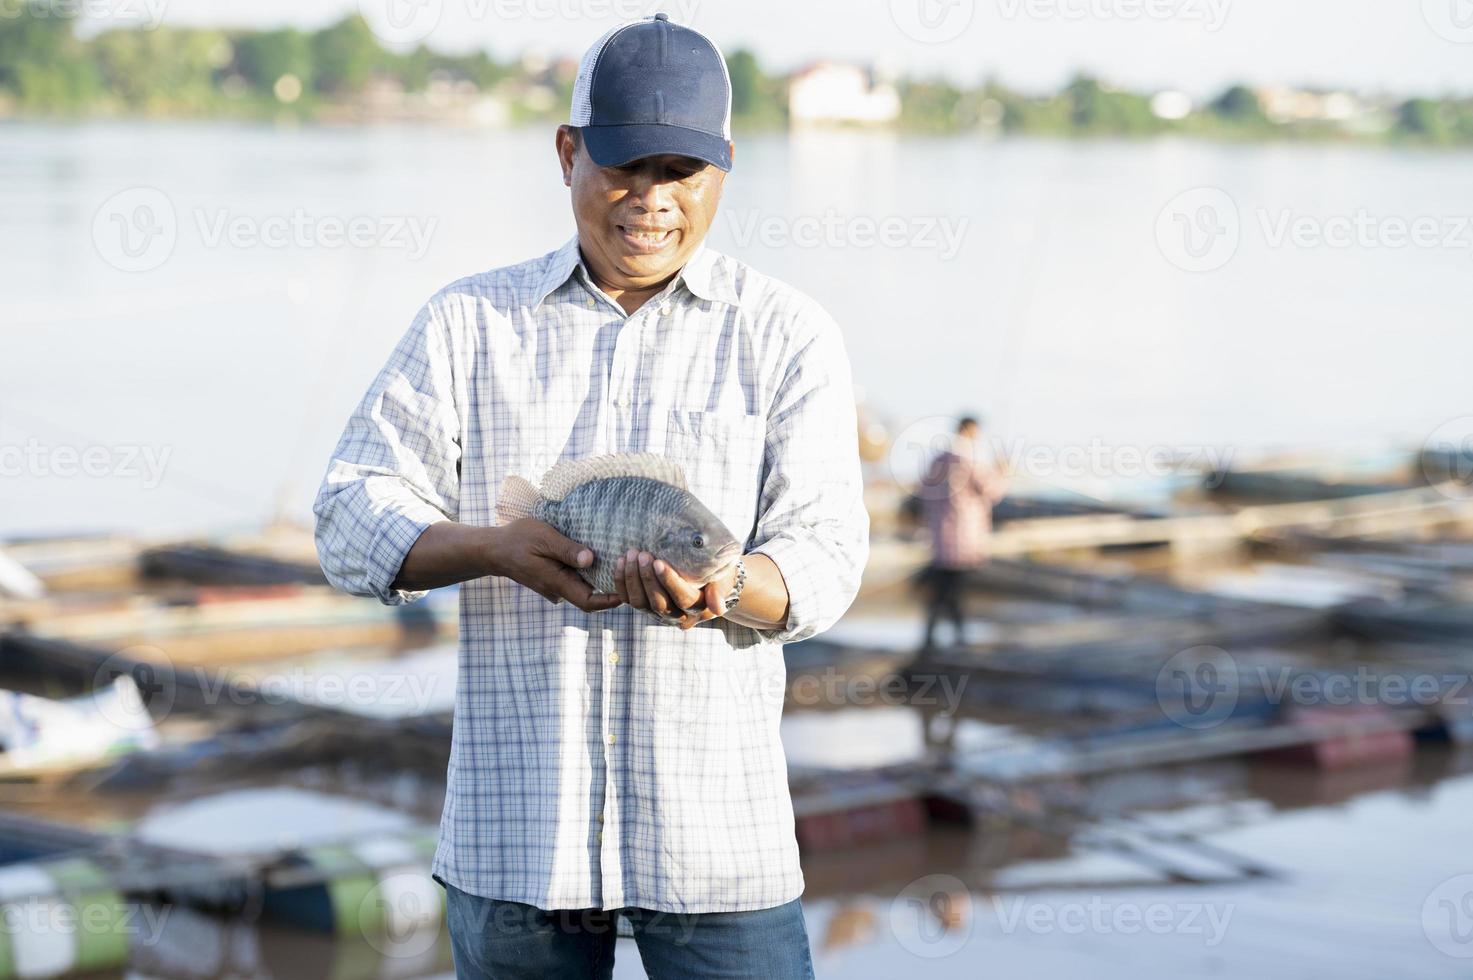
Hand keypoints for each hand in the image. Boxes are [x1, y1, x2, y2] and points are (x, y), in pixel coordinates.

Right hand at [489, 519, 623, 612]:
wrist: (493, 549)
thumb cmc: (517, 539)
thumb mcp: (544, 538)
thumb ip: (567, 550)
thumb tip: (590, 559)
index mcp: (556, 582)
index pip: (588, 602)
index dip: (610, 601)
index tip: (628, 590)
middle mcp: (557, 590)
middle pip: (590, 597)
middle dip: (610, 588)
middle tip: (630, 570)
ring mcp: (554, 587)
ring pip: (582, 589)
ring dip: (600, 580)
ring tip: (619, 562)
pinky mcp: (552, 581)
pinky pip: (574, 582)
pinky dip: (588, 574)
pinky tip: (599, 558)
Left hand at [613, 549, 738, 629]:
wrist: (706, 577)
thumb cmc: (716, 573)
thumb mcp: (723, 578)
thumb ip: (720, 591)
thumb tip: (718, 608)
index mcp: (698, 609)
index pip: (683, 599)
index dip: (669, 582)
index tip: (659, 562)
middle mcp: (676, 616)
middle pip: (659, 603)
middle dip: (647, 578)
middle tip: (642, 554)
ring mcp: (657, 613)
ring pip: (640, 603)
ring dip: (632, 579)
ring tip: (631, 555)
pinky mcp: (643, 606)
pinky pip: (627, 599)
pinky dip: (621, 581)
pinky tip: (620, 561)